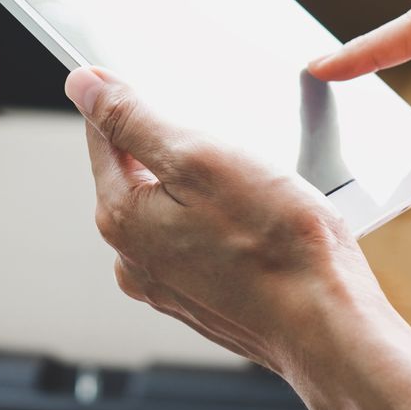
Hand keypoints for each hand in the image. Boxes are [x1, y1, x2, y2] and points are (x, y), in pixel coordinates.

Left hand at [66, 67, 383, 378]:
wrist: (328, 323)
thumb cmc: (275, 242)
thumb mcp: (198, 157)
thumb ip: (132, 119)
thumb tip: (82, 86)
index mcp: (121, 216)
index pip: (102, 135)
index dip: (131, 100)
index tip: (165, 87)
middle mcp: (131, 257)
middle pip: (137, 172)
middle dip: (176, 148)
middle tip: (229, 147)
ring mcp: (165, 284)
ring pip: (172, 207)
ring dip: (204, 187)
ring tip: (253, 189)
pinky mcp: (201, 300)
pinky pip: (198, 241)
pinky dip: (222, 224)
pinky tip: (260, 224)